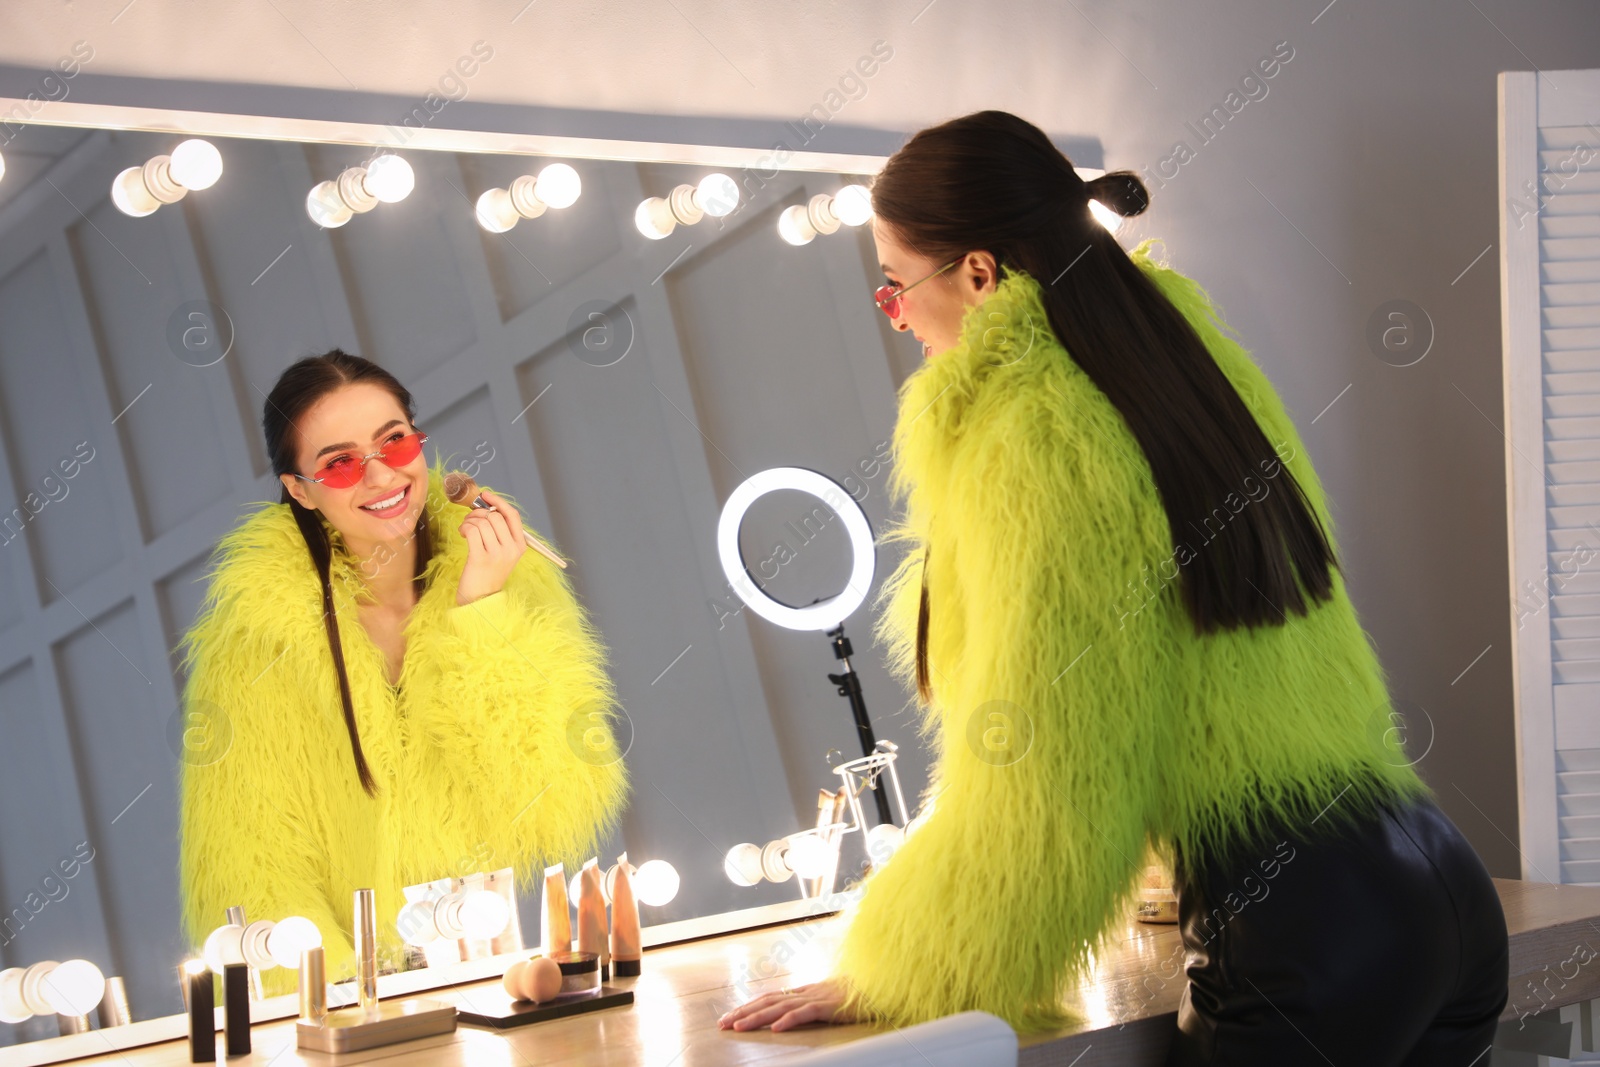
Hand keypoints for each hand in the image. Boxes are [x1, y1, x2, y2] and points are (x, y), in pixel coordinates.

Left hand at [456, 488, 525, 605]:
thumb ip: (499, 532)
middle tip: (470, 520)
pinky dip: (464, 528)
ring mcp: (497, 554)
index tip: (485, 495)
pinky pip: (472, 530)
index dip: (498, 502)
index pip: (512, 515)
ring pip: (482, 522)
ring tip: (465, 529)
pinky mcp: (480, 558)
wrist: (481, 598)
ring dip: (469, 521)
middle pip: (495, 516)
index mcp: (519, 546)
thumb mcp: (502, 553)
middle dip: (478, 513)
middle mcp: (511, 549)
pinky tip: (462, 534)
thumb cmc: (488, 572)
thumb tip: (486, 507)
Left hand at [717, 977, 856, 1031]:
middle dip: (743, 1012)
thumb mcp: (831, 998)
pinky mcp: (829, 1006)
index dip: (749, 1006)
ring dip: (757, 1018)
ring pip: (780, 1007)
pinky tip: (775, 1029)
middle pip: (768, 1001)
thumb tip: (796, 1011)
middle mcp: (806, 992)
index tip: (730, 1016)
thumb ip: (813, 1003)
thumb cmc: (859, 992)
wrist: (880, 983)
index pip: (770, 997)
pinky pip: (805, 1013)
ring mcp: (817, 998)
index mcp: (805, 991)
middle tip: (722, 1023)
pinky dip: (789, 1020)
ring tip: (738, 1027)